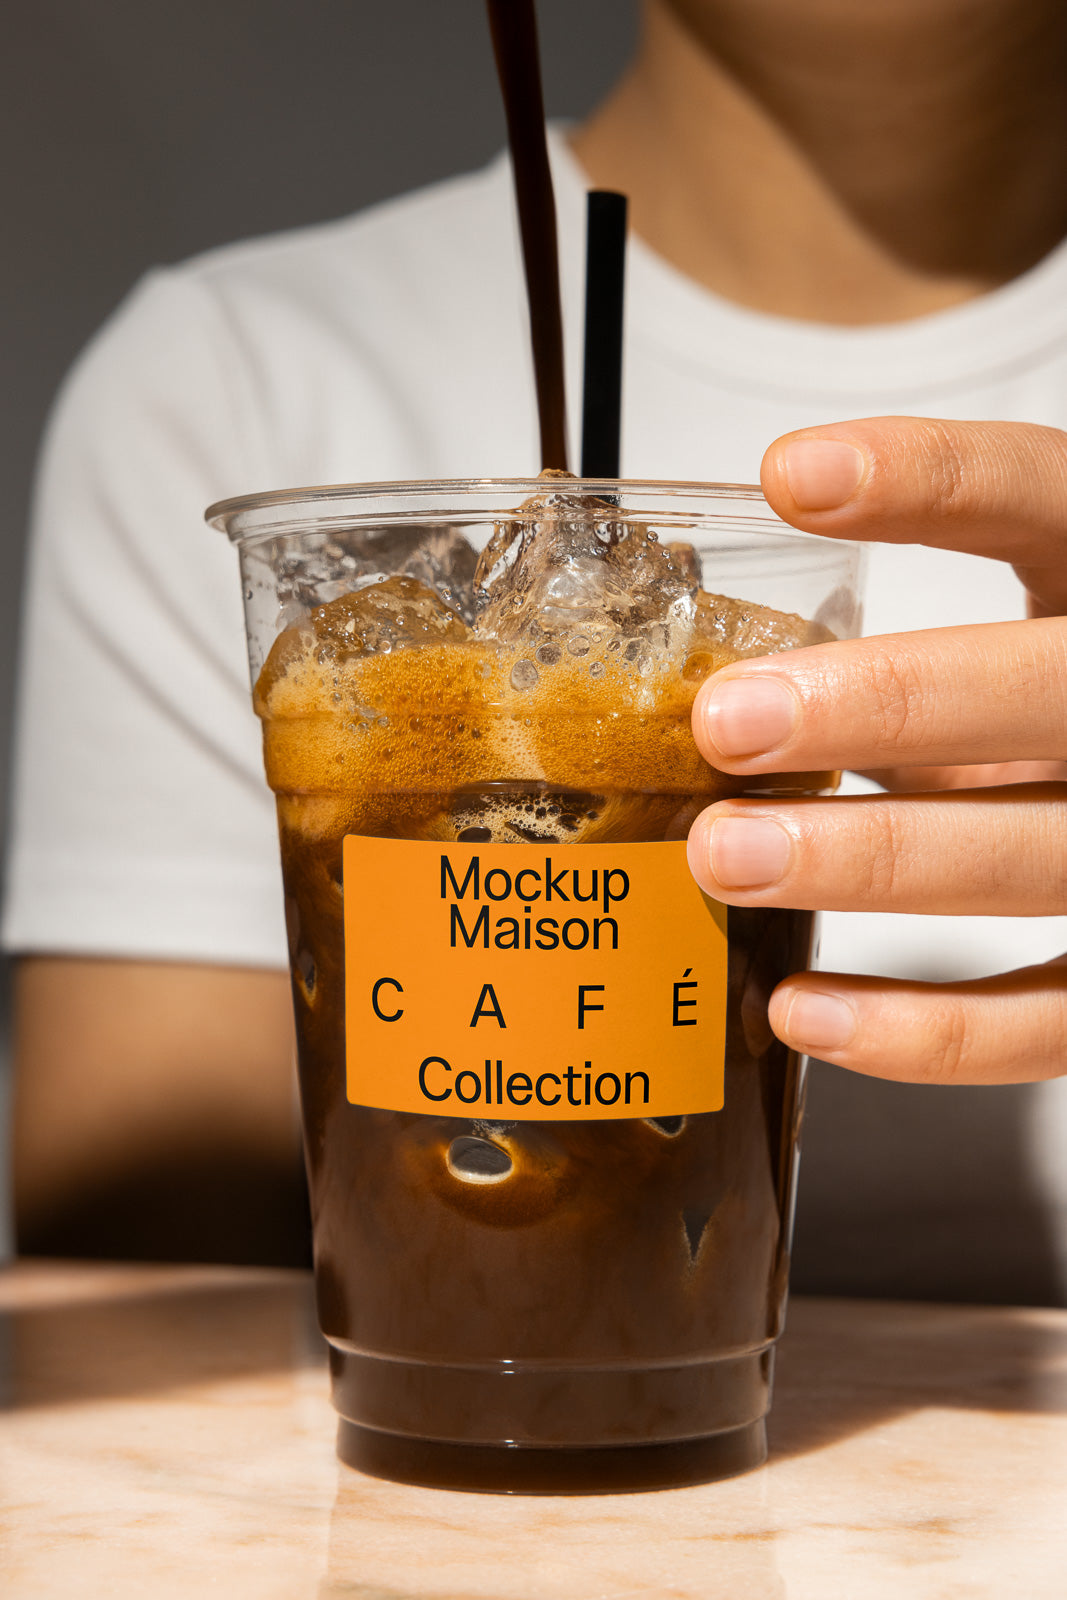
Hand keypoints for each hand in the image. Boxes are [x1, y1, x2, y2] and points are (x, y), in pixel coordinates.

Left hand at [686, 417, 1066, 1084]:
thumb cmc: (1043, 735)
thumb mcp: (1009, 666)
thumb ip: (912, 677)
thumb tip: (704, 701)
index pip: (1045, 497)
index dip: (930, 480)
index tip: (790, 477)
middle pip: (1047, 688)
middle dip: (885, 703)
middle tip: (727, 722)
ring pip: (1038, 856)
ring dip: (869, 860)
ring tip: (725, 856)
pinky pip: (1047, 1019)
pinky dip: (922, 1031)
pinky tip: (801, 1007)